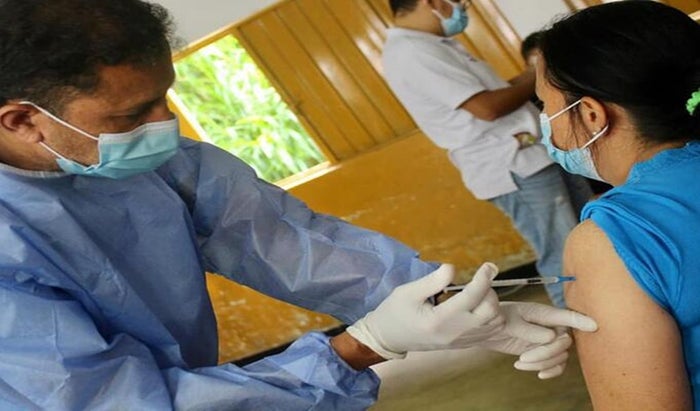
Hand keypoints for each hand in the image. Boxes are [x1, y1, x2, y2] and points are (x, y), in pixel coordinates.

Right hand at [346, 263, 504, 359]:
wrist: (388, 338)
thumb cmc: (395, 312)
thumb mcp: (408, 291)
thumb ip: (433, 280)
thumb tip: (453, 268)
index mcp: (439, 319)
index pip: (471, 297)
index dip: (483, 278)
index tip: (488, 266)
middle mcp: (454, 333)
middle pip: (490, 312)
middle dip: (489, 292)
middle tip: (478, 281)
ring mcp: (460, 341)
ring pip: (494, 324)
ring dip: (492, 305)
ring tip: (477, 293)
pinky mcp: (463, 344)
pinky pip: (489, 332)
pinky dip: (491, 316)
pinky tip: (478, 305)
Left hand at [478, 302, 597, 378]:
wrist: (489, 329)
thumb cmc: (499, 318)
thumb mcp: (509, 322)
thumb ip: (529, 329)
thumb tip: (551, 337)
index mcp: (544, 312)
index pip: (567, 316)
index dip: (581, 321)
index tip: (594, 325)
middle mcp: (552, 325)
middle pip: (564, 342)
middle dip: (546, 353)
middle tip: (523, 358)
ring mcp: (551, 339)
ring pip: (561, 356)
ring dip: (543, 363)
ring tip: (520, 362)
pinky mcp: (547, 352)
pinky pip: (558, 365)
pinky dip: (550, 371)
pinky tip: (538, 374)